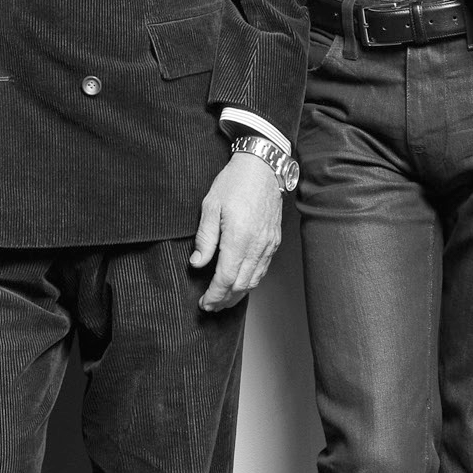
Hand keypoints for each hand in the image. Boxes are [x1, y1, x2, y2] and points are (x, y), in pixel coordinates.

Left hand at [190, 150, 282, 309]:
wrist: (262, 167)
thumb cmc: (234, 183)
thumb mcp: (211, 206)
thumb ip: (205, 238)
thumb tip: (198, 264)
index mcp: (239, 238)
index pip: (226, 279)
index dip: (214, 295)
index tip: (204, 302)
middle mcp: (257, 245)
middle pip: (241, 285)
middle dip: (225, 300)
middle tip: (210, 305)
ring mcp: (268, 244)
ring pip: (254, 280)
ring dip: (238, 294)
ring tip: (223, 299)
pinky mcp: (274, 241)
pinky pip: (263, 269)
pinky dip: (251, 281)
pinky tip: (240, 283)